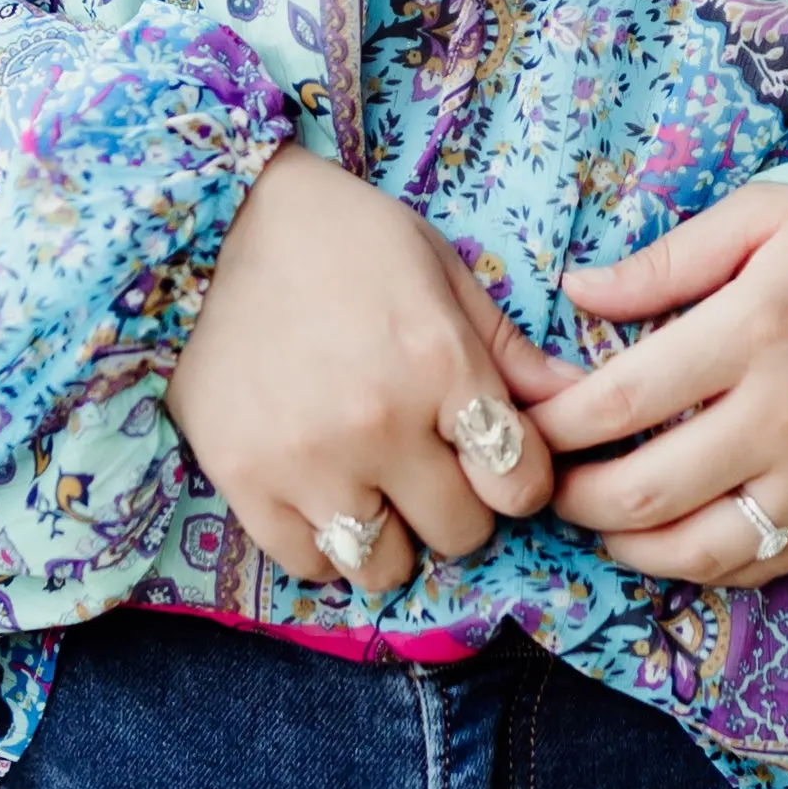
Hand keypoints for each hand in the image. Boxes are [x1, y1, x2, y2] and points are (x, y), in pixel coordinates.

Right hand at [172, 146, 557, 604]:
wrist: (211, 222)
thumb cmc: (341, 238)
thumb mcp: (438, 269)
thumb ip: (507, 348)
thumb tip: (576, 401)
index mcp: (439, 364)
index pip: (519, 482)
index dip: (521, 479)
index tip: (500, 463)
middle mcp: (379, 424)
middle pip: (459, 534)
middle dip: (459, 508)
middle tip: (432, 470)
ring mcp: (307, 461)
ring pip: (385, 566)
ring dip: (393, 537)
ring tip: (375, 490)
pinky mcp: (244, 480)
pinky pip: (310, 564)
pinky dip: (326, 544)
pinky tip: (324, 496)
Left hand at [535, 184, 787, 583]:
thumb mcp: (767, 216)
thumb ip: (667, 259)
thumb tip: (576, 291)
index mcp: (753, 330)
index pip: (618, 400)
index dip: (553, 424)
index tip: (525, 422)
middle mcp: (781, 415)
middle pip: (643, 492)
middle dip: (572, 497)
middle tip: (546, 480)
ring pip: (696, 551)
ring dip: (625, 548)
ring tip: (598, 521)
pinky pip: (757, 566)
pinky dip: (698, 567)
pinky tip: (669, 540)